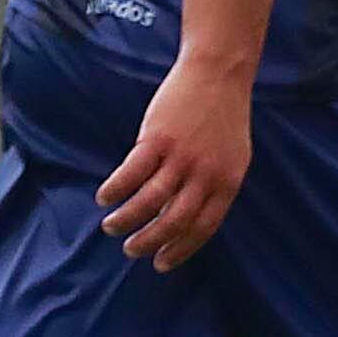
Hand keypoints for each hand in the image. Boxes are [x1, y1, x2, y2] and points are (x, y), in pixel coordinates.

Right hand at [97, 56, 249, 268]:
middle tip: (131, 250)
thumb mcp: (233, 157)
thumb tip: (187, 216)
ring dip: (127, 220)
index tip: (161, 263)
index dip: (180, 250)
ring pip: (148, 201)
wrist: (218, 73)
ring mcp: (180, 157)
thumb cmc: (223, 116)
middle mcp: (205, 175)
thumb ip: (214, 186)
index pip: (202, 228)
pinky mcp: (157, 139)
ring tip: (111, 227)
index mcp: (227, 182)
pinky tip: (104, 196)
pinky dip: (115, 189)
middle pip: (173, 221)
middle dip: (149, 242)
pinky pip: (131, 174)